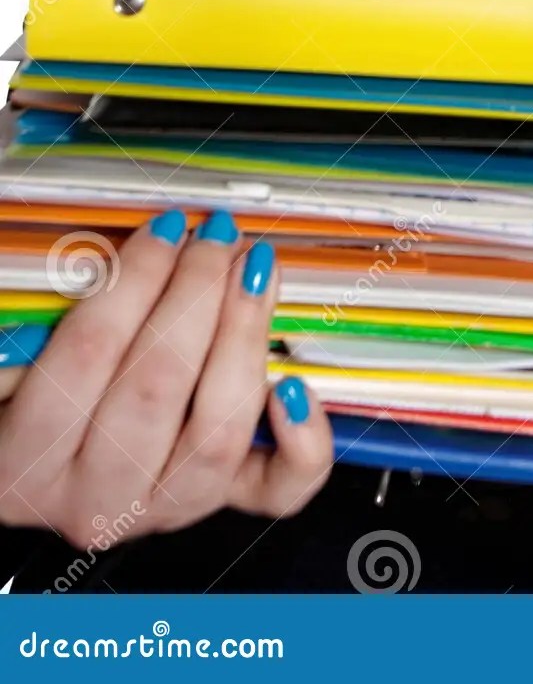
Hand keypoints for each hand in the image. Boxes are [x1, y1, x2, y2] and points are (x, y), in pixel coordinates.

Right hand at [0, 209, 332, 550]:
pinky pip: (277, 489)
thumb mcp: (23, 353)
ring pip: (218, 433)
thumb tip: (141, 249)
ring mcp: (165, 508)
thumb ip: (59, 314)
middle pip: (157, 389)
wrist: (46, 466)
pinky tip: (295, 383)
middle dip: (197, 295)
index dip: (135, 281)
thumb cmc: (34, 396)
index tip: (168, 227)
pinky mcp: (220, 502)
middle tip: (218, 238)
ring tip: (255, 272)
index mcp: (26, 458)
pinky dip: (302, 440)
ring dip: (243, 337)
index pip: (87, 356)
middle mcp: (97, 497)